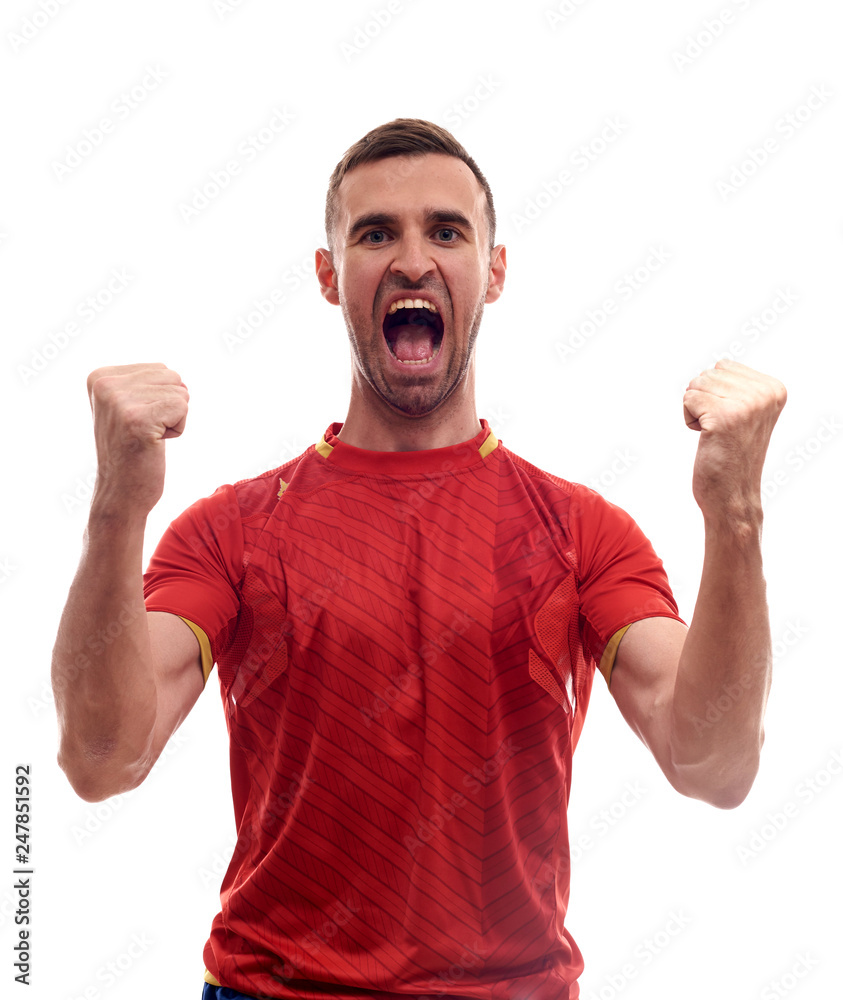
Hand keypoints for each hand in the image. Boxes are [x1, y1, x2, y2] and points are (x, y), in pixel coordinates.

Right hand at [86, 363, 188, 517]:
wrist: (121, 492)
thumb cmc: (132, 451)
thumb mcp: (127, 407)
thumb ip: (143, 383)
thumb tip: (175, 376)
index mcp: (99, 376)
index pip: (161, 369)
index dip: (159, 399)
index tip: (137, 422)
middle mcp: (104, 384)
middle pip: (172, 378)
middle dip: (169, 408)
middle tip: (145, 432)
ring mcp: (118, 401)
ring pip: (180, 393)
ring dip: (173, 420)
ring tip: (148, 438)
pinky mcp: (137, 419)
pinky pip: (182, 408)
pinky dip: (178, 429)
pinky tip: (154, 444)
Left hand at [683, 359, 785, 521]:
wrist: (732, 495)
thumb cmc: (732, 455)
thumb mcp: (746, 413)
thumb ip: (738, 386)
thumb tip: (717, 365)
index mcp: (774, 389)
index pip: (723, 366)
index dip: (716, 393)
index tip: (731, 420)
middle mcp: (765, 394)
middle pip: (707, 374)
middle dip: (703, 400)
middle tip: (720, 429)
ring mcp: (747, 405)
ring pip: (695, 385)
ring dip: (695, 411)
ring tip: (715, 434)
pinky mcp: (724, 417)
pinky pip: (688, 400)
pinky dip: (689, 419)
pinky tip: (707, 438)